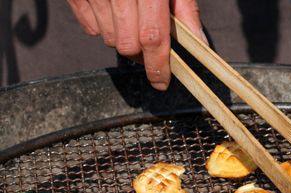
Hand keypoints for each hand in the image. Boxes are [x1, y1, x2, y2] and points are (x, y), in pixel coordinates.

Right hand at [67, 0, 206, 90]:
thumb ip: (185, 10)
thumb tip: (199, 44)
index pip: (153, 38)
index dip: (158, 66)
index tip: (162, 82)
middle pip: (127, 45)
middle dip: (141, 54)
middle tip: (151, 46)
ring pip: (108, 39)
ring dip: (123, 39)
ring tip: (132, 20)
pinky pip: (89, 27)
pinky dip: (103, 28)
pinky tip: (114, 11)